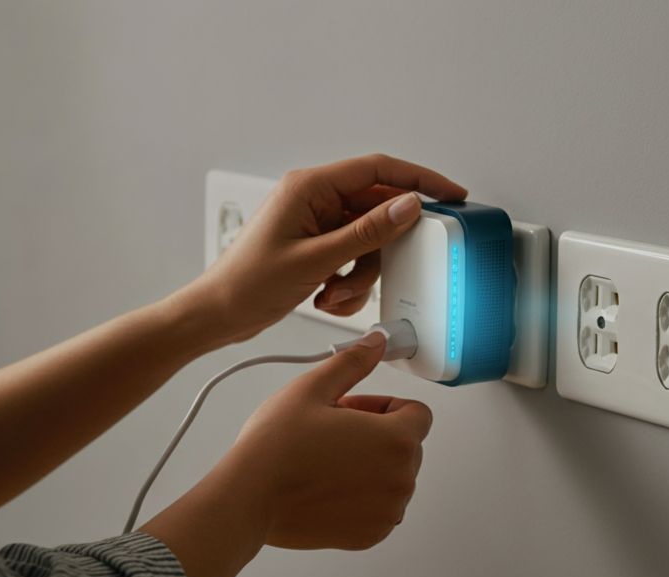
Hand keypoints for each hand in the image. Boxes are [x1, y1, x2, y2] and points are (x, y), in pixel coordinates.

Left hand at [180, 154, 466, 344]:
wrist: (218, 314)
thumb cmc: (247, 283)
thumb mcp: (315, 260)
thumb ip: (367, 232)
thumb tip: (407, 206)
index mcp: (310, 187)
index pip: (378, 170)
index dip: (419, 180)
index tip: (450, 195)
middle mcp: (314, 199)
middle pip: (376, 212)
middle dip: (376, 252)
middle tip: (367, 275)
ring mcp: (316, 223)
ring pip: (368, 241)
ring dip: (359, 275)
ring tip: (333, 294)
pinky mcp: (317, 246)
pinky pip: (353, 258)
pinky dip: (348, 282)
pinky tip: (326, 296)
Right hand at [219, 331, 432, 549]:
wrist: (249, 498)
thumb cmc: (276, 447)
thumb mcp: (313, 389)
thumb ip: (354, 363)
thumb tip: (376, 343)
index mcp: (395, 440)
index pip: (418, 413)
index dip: (384, 406)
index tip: (354, 411)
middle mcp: (400, 480)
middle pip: (407, 445)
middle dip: (377, 435)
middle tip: (333, 433)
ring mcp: (387, 512)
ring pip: (393, 477)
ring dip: (371, 466)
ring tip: (327, 460)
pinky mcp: (370, 535)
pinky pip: (380, 506)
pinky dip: (362, 497)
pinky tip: (327, 487)